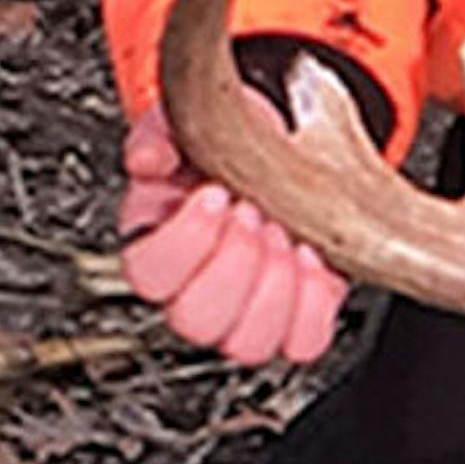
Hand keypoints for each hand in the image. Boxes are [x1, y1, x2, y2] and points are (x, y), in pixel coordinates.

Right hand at [117, 101, 346, 365]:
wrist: (290, 145)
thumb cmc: (235, 141)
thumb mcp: (192, 120)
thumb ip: (159, 132)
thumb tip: (150, 161)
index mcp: (157, 241)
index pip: (148, 273)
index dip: (186, 240)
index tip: (217, 193)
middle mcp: (195, 289)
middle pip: (195, 320)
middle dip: (236, 263)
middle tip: (256, 214)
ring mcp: (244, 313)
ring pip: (247, 343)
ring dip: (275, 287)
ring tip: (288, 235)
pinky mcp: (294, 319)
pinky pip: (303, 342)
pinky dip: (316, 302)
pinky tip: (316, 257)